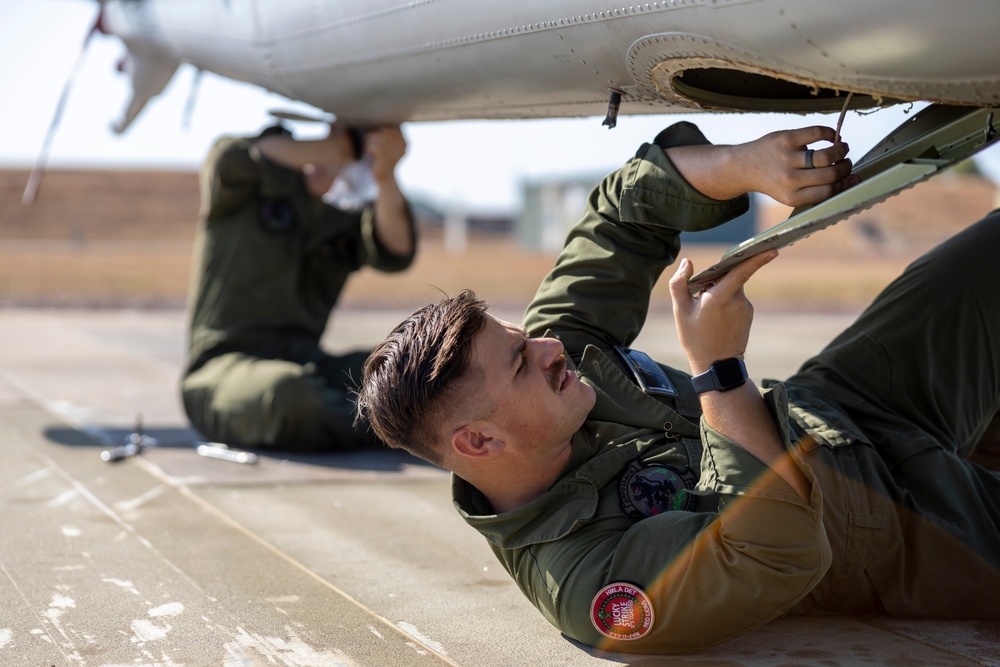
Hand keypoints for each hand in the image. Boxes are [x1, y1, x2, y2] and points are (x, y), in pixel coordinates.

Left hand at [363, 126, 406, 183]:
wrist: (384, 177)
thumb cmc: (382, 158)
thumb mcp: (387, 144)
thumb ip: (386, 133)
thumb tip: (377, 116)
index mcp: (405, 142)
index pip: (393, 127)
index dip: (382, 127)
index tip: (374, 131)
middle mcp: (403, 147)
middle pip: (385, 131)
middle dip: (375, 133)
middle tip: (368, 138)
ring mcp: (396, 154)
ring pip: (379, 138)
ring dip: (370, 141)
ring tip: (368, 145)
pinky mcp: (387, 160)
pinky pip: (376, 147)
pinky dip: (369, 147)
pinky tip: (369, 151)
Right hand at [668, 250, 776, 373]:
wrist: (716, 366)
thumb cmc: (695, 338)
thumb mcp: (680, 310)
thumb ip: (679, 283)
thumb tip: (687, 263)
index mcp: (719, 298)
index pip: (741, 272)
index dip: (756, 258)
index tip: (772, 249)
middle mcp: (737, 301)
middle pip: (732, 276)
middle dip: (718, 278)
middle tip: (701, 294)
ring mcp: (745, 308)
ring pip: (734, 288)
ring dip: (721, 291)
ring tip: (707, 311)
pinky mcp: (749, 314)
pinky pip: (738, 299)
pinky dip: (727, 301)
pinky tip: (717, 317)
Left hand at [734, 126, 858, 206]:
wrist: (744, 167)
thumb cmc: (775, 180)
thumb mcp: (791, 193)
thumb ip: (817, 189)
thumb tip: (854, 178)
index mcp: (793, 197)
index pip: (829, 192)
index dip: (846, 183)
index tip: (852, 176)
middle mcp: (790, 180)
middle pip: (831, 174)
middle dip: (846, 166)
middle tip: (846, 161)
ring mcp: (787, 158)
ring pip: (827, 155)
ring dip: (841, 150)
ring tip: (842, 148)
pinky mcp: (785, 139)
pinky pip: (817, 133)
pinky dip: (830, 133)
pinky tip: (831, 136)